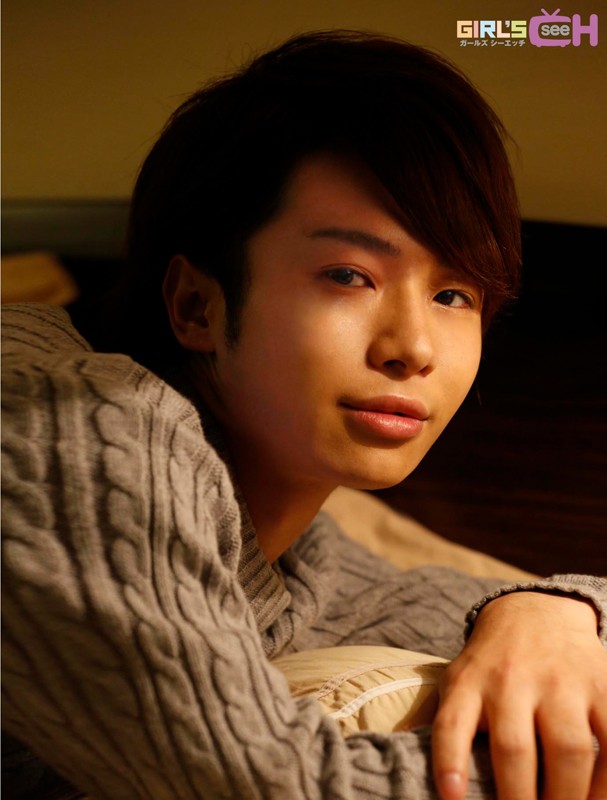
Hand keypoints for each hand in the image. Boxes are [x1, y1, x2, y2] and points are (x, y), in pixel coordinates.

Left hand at [431, 591, 606, 799]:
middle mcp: (512, 678)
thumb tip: (432, 770)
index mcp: (471, 681)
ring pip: (568, 749)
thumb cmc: (493, 663)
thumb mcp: (461, 678)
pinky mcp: (601, 685)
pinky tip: (597, 799)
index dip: (450, 762)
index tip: (451, 796)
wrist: (536, 611)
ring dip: (567, 797)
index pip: (453, 722)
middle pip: (515, 748)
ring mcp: (560, 681)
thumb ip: (451, 721)